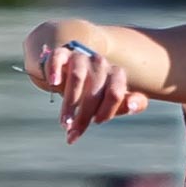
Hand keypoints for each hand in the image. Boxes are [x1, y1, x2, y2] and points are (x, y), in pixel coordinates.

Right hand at [24, 29, 147, 144]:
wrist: (73, 69)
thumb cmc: (97, 90)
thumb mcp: (113, 99)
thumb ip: (128, 104)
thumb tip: (131, 106)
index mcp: (116, 74)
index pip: (115, 94)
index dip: (106, 111)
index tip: (97, 122)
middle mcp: (100, 63)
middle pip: (94, 91)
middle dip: (84, 116)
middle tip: (73, 132)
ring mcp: (81, 57)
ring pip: (77, 78)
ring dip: (69, 104)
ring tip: (64, 122)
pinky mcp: (62, 54)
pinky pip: (58, 58)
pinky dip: (55, 70)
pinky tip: (54, 83)